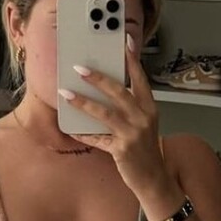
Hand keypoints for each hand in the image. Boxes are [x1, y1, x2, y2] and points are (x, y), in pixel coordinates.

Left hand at [60, 33, 177, 212]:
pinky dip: (82, 133)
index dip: (132, 60)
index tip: (125, 41)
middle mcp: (143, 118)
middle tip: (80, 68)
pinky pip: (97, 139)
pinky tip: (70, 127)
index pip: (141, 78)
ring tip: (66, 93)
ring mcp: (133, 134)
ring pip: (104, 113)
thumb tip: (107, 88)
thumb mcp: (144, 124)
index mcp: (149, 108)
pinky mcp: (122, 150)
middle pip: (119, 92)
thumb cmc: (146, 149)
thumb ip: (130, 107)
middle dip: (98, 78)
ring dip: (83, 102)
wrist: (154, 179)